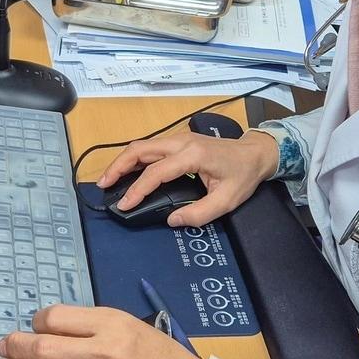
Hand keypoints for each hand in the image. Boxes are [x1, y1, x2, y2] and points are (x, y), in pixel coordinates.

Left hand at [0, 306, 204, 358]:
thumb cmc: (160, 354)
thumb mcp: (130, 324)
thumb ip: (93, 324)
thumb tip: (53, 328)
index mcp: (110, 323)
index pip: (56, 318)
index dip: (37, 321)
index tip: (34, 326)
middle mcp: (102, 352)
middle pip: (44, 347)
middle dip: (16, 346)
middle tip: (4, 346)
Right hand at [96, 130, 278, 227]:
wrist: (255, 153)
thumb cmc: (243, 176)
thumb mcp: (226, 201)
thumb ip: (199, 213)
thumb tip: (172, 220)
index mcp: (193, 156)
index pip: (156, 173)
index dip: (137, 190)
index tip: (125, 205)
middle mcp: (181, 142)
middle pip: (140, 149)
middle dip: (118, 167)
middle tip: (103, 185)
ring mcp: (178, 138)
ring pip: (142, 145)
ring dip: (123, 161)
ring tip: (109, 179)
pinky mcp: (178, 141)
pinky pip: (150, 147)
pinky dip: (134, 158)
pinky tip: (126, 171)